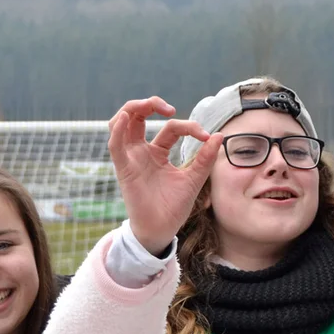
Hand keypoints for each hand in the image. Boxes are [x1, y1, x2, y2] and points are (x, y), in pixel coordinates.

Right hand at [107, 97, 222, 255]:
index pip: (170, 128)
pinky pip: (114, 145)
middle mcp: (141, 151)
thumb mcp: (194, 178)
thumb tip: (219, 136)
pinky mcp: (124, 169)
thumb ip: (205, 158)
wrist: (162, 230)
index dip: (189, 127)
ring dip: (132, 108)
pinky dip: (118, 129)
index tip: (206, 136)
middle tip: (169, 108)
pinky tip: (126, 117)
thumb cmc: (173, 206)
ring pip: (121, 123)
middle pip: (138, 116)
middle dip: (151, 104)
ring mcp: (131, 158)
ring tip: (150, 104)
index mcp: (157, 152)